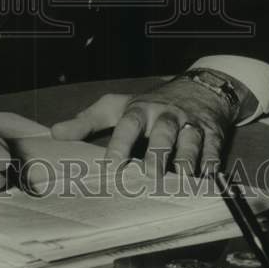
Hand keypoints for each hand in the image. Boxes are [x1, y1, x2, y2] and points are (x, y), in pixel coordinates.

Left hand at [51, 78, 237, 176]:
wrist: (196, 88)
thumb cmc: (148, 104)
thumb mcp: (116, 107)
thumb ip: (86, 122)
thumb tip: (55, 133)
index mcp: (140, 110)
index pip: (129, 124)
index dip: (120, 142)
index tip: (112, 163)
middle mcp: (166, 116)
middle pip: (163, 134)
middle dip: (157, 154)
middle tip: (150, 176)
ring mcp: (190, 125)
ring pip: (190, 142)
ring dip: (186, 160)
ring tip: (181, 179)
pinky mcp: (212, 134)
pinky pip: (213, 150)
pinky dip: (212, 165)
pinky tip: (207, 179)